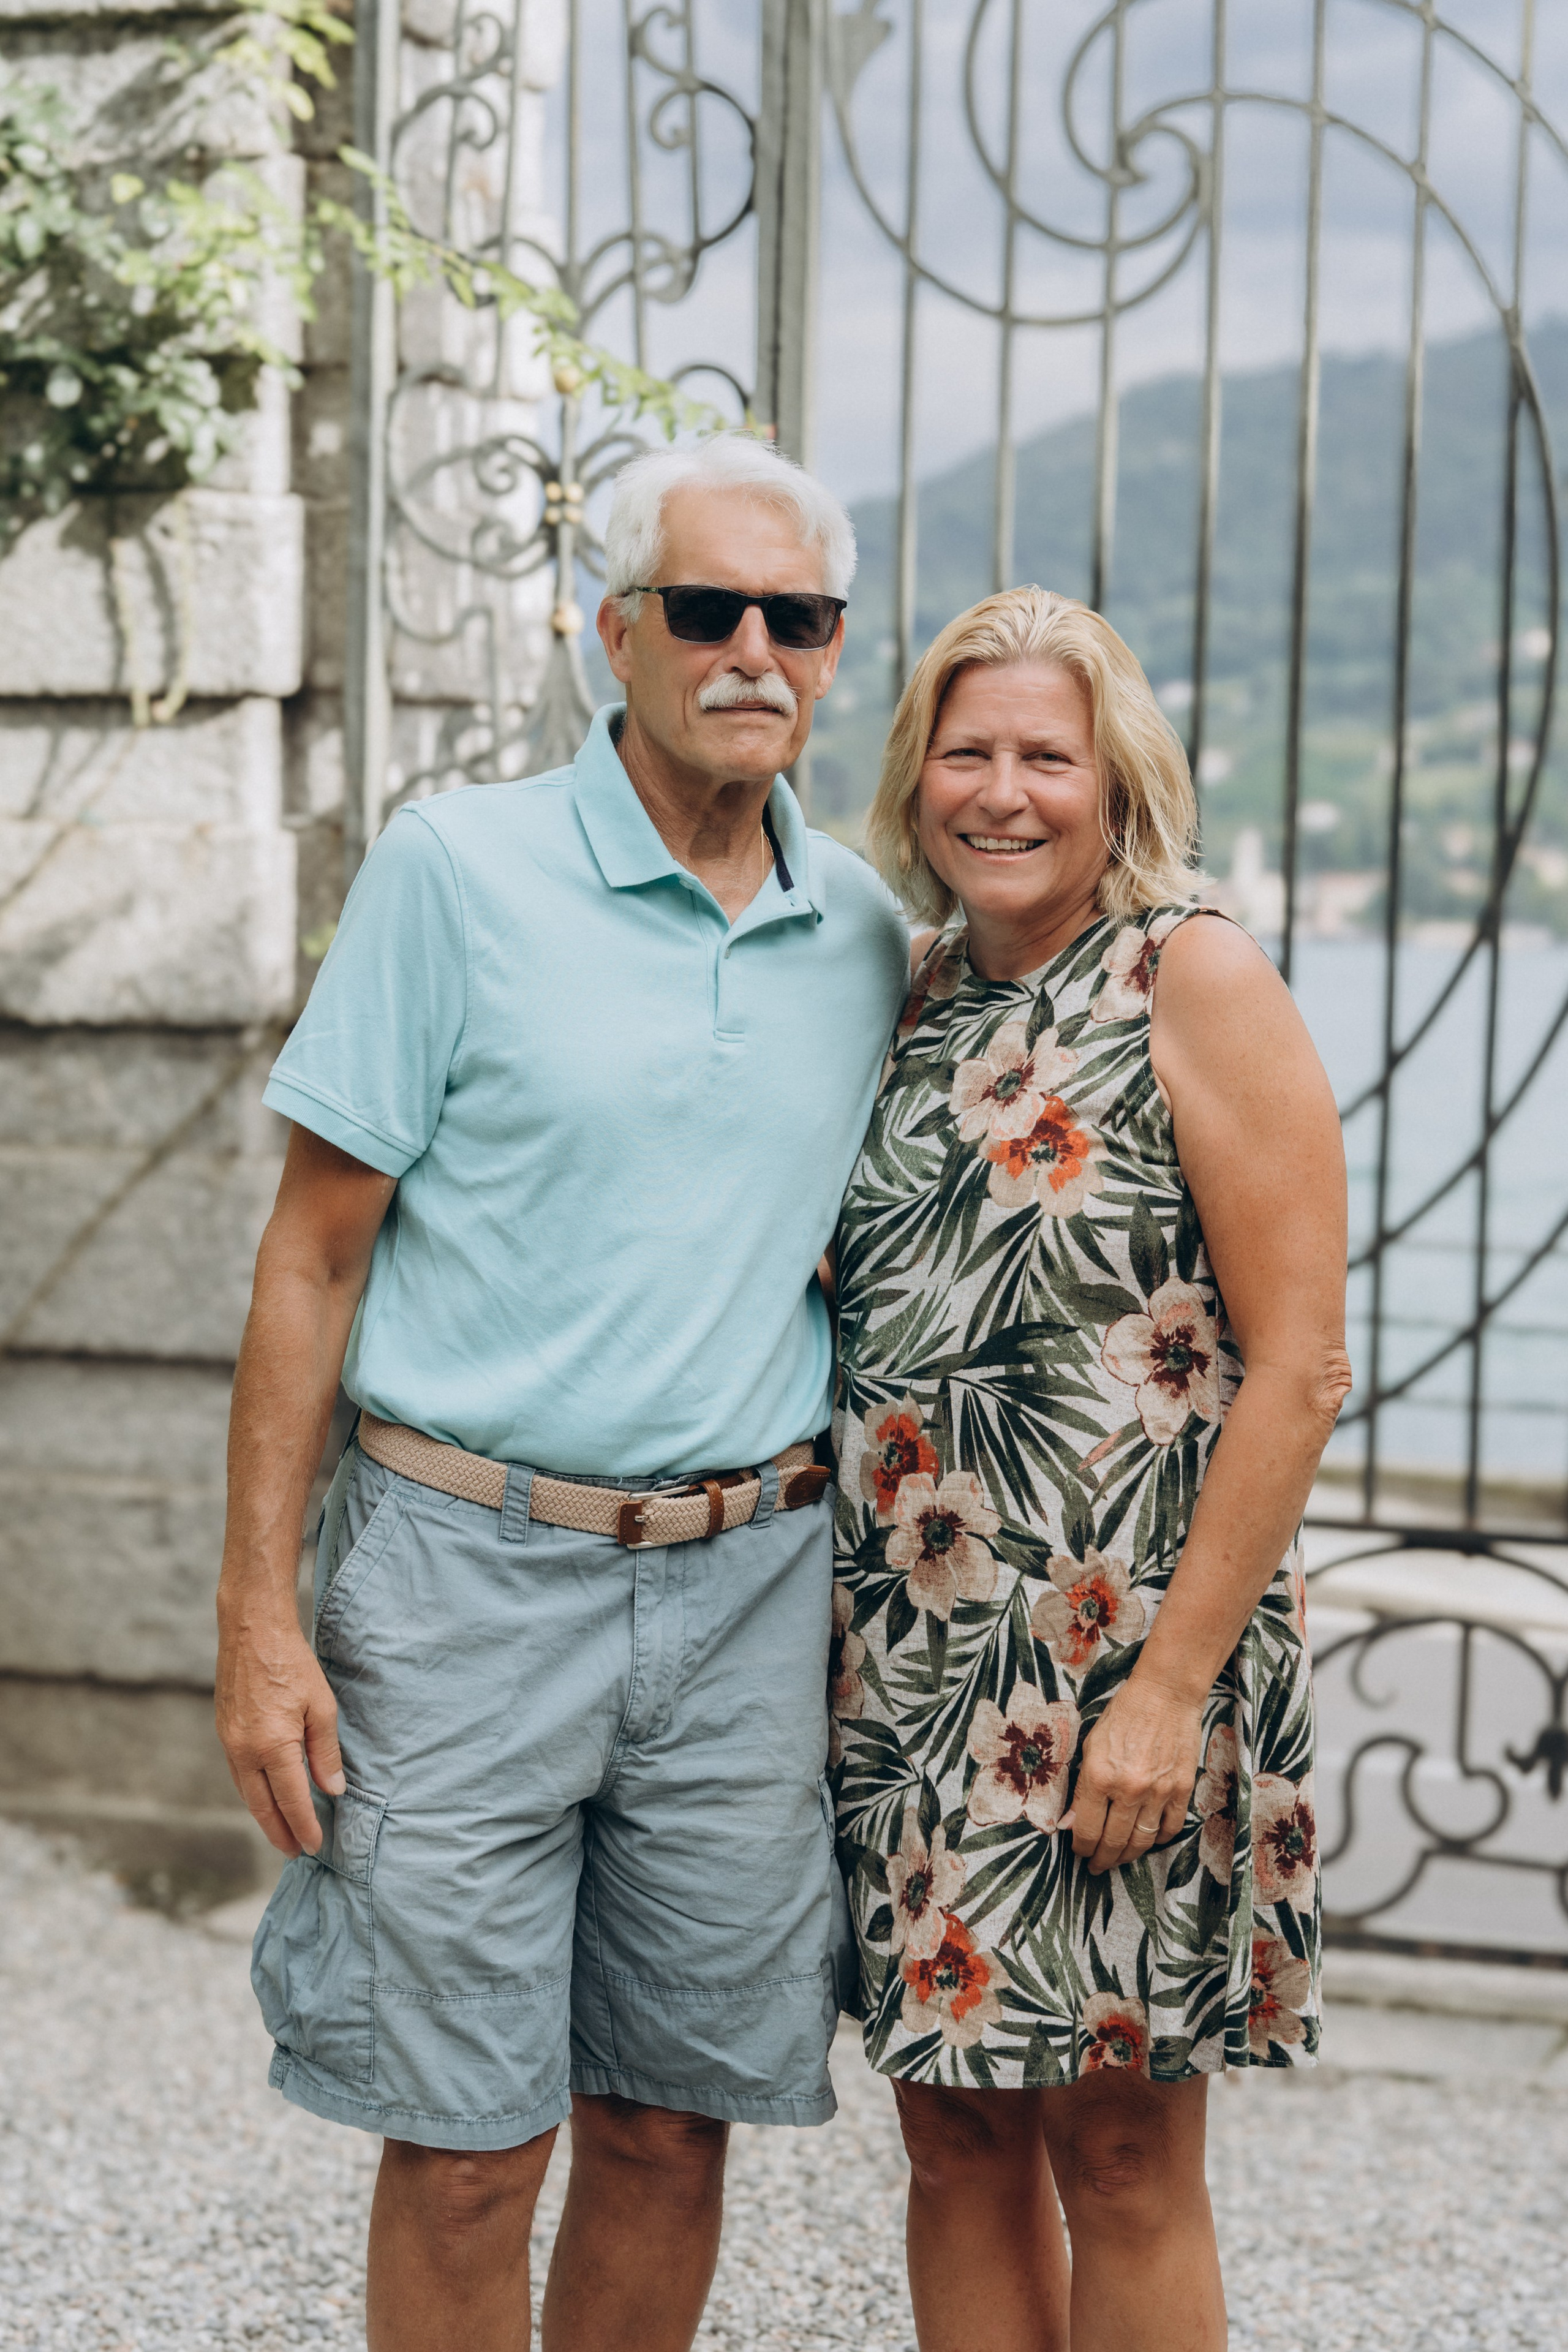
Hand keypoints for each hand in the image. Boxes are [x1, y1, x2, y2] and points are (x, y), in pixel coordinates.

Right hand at [215, 1604, 344, 1857]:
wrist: (251, 1630)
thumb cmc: (292, 1663)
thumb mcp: (322, 1706)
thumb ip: (325, 1752)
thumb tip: (332, 1790)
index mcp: (272, 1746)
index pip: (291, 1800)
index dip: (304, 1826)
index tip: (314, 1846)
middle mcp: (244, 1750)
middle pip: (262, 1806)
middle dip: (280, 1833)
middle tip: (295, 1852)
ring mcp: (229, 1742)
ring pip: (246, 1792)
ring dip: (264, 1816)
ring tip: (282, 1832)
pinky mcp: (223, 1731)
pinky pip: (238, 1773)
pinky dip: (253, 1792)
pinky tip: (265, 1796)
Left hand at [1060, 1675, 1202, 1874]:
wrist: (1165, 1695)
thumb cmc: (1123, 1714)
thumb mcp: (1091, 1746)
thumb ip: (1082, 1787)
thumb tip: (1070, 1823)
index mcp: (1099, 1776)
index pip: (1086, 1829)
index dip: (1081, 1848)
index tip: (1080, 1853)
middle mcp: (1128, 1789)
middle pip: (1113, 1842)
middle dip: (1102, 1859)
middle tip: (1097, 1867)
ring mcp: (1158, 1792)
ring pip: (1142, 1841)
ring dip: (1128, 1855)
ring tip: (1119, 1859)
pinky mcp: (1182, 1790)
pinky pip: (1170, 1828)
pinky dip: (1158, 1839)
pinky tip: (1148, 1840)